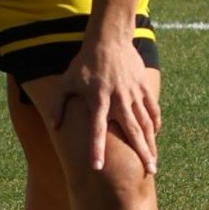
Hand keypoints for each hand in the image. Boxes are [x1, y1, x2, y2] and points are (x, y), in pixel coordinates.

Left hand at [53, 27, 161, 186]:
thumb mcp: (66, 81)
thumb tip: (54, 125)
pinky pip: (152, 109)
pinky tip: (154, 135)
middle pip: (132, 131)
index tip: (97, 167)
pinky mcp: (143, 87)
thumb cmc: (84, 61)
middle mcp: (118, 100)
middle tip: (149, 171)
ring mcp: (133, 94)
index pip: (97, 130)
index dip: (96, 149)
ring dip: (150, 143)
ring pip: (146, 123)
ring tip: (154, 161)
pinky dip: (154, 123)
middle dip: (141, 152)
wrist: (109, 38)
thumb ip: (58, 104)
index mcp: (98, 100)